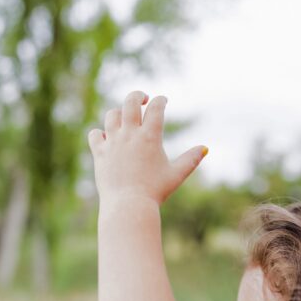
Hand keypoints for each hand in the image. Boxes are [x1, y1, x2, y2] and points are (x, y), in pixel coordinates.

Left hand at [88, 91, 207, 205]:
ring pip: (111, 115)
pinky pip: (95, 134)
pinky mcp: (99, 153)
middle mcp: (130, 135)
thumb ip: (191, 159)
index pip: (156, 107)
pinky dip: (100, 133)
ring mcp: (112, 142)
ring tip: (125, 118)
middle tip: (143, 99)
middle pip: (130, 102)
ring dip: (119, 113)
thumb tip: (205, 148)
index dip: (161, 100)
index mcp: (150, 137)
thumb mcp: (176, 175)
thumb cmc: (155, 192)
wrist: (128, 205)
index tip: (163, 101)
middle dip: (138, 95)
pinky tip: (107, 137)